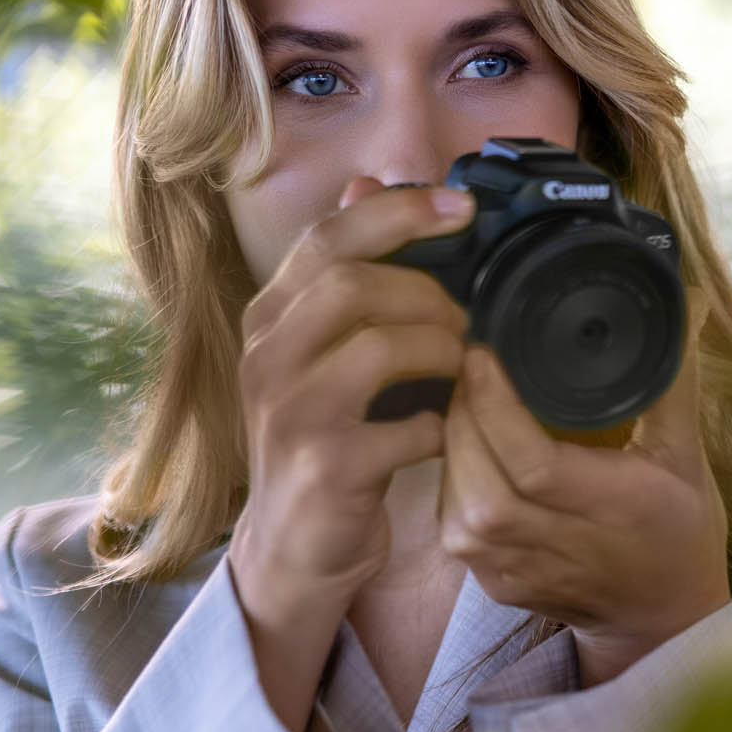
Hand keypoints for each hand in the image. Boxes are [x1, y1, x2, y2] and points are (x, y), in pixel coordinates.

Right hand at [229, 175, 473, 634]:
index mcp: (270, 318)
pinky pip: (405, 428)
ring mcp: (291, 415)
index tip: (464, 209)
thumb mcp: (322, 350)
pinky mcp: (326, 469)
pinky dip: (440, 424)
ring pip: (379, 348)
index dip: (399, 211)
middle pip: (353, 284)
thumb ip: (344, 272)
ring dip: (440, 351)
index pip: (329, 237)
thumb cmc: (323, 441)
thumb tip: (368, 182)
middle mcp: (267, 358)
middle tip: (464, 319)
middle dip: (428, 292)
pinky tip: (443, 431)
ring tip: (461, 368)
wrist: (293, 549)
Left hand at [437, 290, 729, 685]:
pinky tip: (465, 443)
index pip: (531, 462)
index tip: (481, 351)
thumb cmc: (678, 531)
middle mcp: (554, 547)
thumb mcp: (686, 456)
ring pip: (456, 501)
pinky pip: (453, 522)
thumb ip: (672, 381)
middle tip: (465, 360)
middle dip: (462, 411)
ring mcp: (515, 572)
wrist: (660, 620)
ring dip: (452, 442)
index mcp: (610, 510)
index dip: (495, 405)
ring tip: (464, 396)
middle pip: (478, 478)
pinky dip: (452, 476)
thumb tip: (681, 303)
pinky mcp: (492, 584)